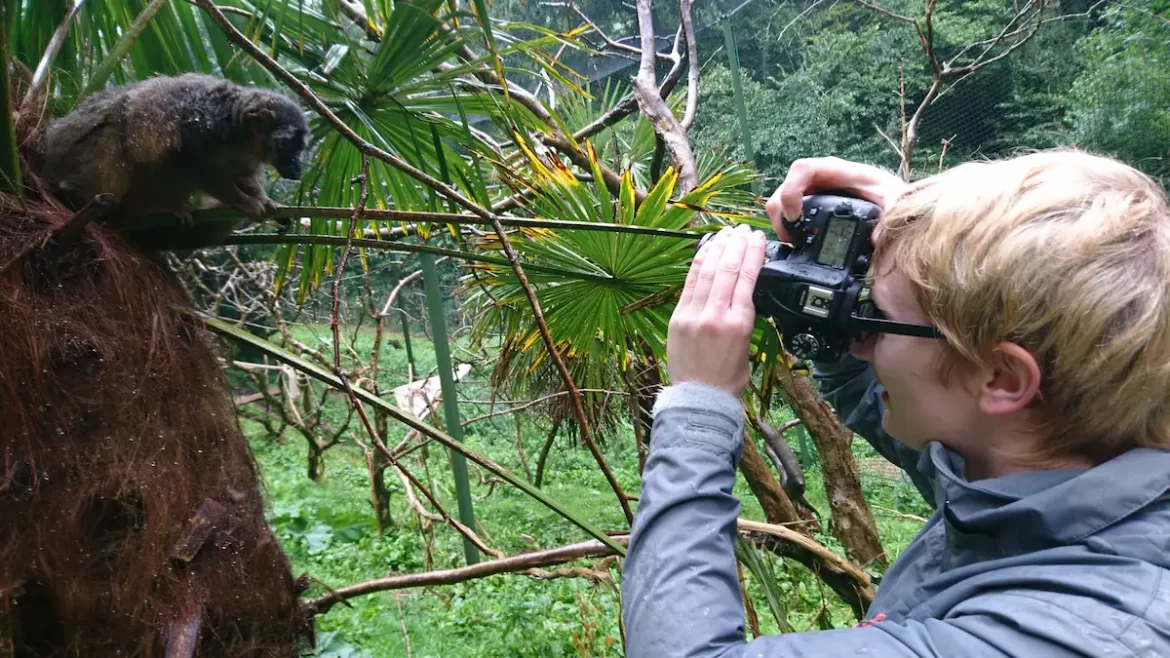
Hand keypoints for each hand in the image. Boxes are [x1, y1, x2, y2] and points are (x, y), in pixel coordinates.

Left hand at [667, 224, 766, 396]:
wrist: (699, 400)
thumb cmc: (728, 380)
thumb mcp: (748, 347)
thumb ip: (744, 318)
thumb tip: (743, 293)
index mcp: (739, 324)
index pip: (747, 278)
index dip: (752, 253)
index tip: (757, 238)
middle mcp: (715, 316)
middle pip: (727, 269)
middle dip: (736, 244)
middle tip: (743, 229)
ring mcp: (694, 315)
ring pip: (707, 272)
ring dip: (717, 248)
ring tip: (726, 233)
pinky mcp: (677, 318)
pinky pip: (689, 284)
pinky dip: (698, 264)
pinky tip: (706, 251)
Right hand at [765, 157, 906, 242]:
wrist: (895, 201)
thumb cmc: (891, 196)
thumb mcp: (894, 203)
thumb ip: (888, 216)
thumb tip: (874, 238)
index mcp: (836, 170)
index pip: (802, 169)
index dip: (791, 190)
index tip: (795, 216)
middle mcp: (820, 177)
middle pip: (785, 186)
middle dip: (781, 212)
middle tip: (790, 237)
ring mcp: (813, 190)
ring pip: (783, 199)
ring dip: (782, 220)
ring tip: (792, 240)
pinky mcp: (812, 203)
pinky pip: (791, 210)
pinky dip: (788, 225)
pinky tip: (797, 239)